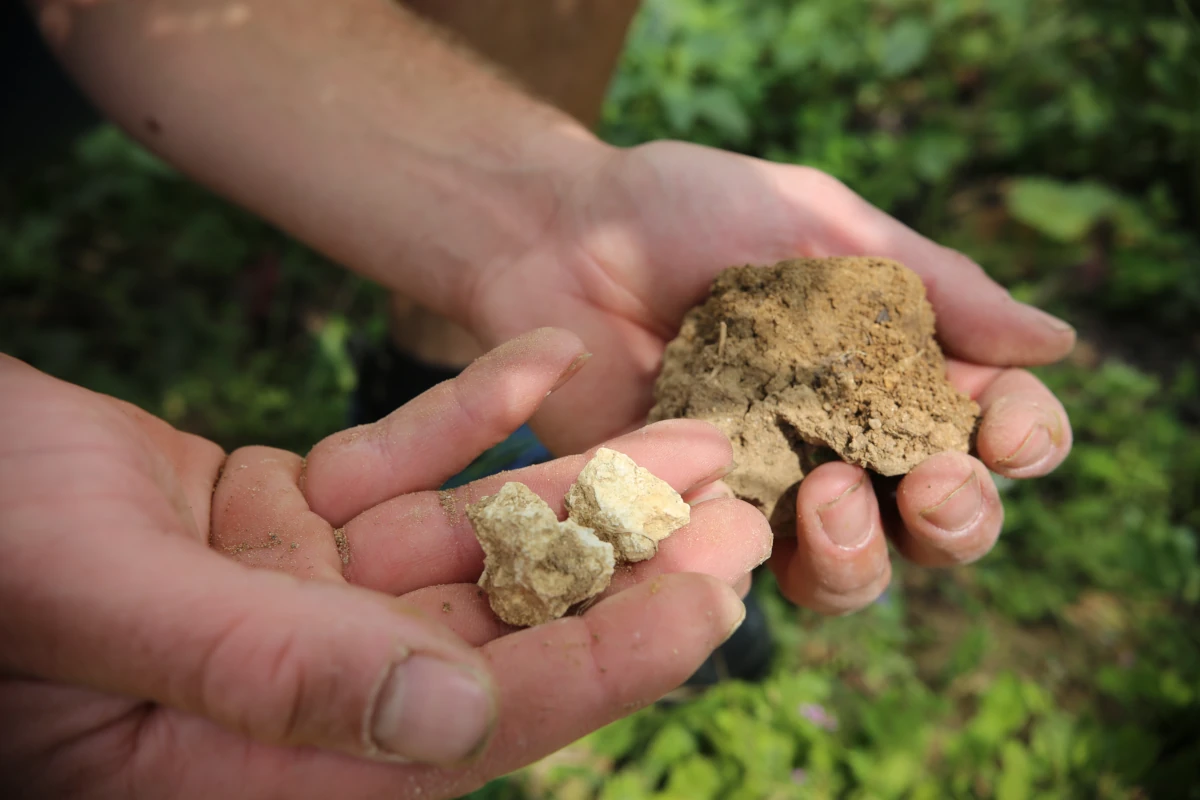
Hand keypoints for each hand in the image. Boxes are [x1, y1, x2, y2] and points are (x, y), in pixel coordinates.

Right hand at [0, 329, 766, 798]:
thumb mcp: (98, 597)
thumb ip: (271, 668)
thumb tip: (453, 717)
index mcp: (258, 760)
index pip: (473, 723)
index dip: (603, 661)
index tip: (715, 595)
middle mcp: (300, 689)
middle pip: (498, 626)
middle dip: (623, 563)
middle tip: (734, 500)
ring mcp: (298, 598)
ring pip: (467, 541)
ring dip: (575, 482)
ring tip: (682, 431)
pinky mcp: (283, 515)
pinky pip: (395, 466)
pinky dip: (463, 418)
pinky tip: (540, 362)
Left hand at [466, 141, 1073, 614]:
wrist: (557, 237)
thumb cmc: (687, 213)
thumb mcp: (823, 226)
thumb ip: (936, 287)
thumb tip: (1058, 342)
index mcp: (895, 366)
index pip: (994, 428)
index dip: (1022, 441)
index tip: (1008, 427)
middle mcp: (848, 440)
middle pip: (944, 522)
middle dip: (961, 517)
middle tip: (932, 480)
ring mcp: (773, 488)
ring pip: (859, 572)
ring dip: (869, 554)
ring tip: (827, 492)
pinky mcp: (697, 517)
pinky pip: (753, 575)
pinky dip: (768, 563)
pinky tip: (749, 517)